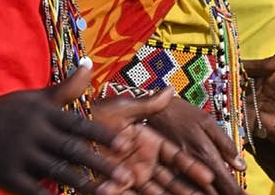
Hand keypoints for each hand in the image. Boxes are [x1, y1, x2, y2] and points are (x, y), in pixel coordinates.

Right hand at [0, 65, 132, 194]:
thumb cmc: (5, 111)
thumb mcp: (34, 97)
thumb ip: (65, 88)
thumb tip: (89, 64)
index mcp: (42, 113)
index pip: (77, 123)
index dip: (101, 134)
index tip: (124, 143)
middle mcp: (34, 133)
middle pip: (72, 149)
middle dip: (99, 163)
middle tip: (125, 176)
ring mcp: (20, 156)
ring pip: (57, 171)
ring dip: (83, 184)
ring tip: (107, 194)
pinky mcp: (8, 176)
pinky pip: (33, 190)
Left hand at [92, 88, 217, 194]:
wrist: (65, 131)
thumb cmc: (94, 114)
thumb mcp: (121, 108)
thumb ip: (146, 105)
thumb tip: (171, 90)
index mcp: (149, 141)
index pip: (176, 156)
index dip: (192, 167)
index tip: (209, 176)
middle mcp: (143, 160)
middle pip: (171, 179)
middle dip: (188, 190)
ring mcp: (130, 176)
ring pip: (156, 192)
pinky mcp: (115, 188)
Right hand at [145, 95, 247, 194]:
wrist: (151, 110)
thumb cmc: (180, 113)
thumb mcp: (207, 121)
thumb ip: (225, 144)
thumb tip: (242, 166)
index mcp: (205, 153)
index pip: (225, 183)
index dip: (237, 193)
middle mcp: (192, 167)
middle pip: (213, 193)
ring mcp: (178, 172)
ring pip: (198, 194)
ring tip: (220, 194)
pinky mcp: (168, 172)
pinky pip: (183, 188)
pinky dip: (194, 192)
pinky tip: (201, 191)